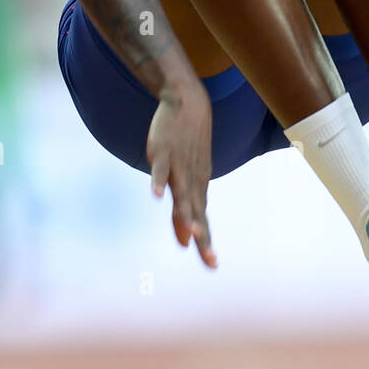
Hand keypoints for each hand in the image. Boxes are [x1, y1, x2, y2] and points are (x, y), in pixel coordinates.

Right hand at [147, 78, 216, 266]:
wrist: (188, 102)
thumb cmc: (189, 146)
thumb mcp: (188, 179)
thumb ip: (184, 212)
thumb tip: (185, 242)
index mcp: (197, 187)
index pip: (202, 220)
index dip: (206, 242)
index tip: (213, 266)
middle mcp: (191, 179)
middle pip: (196, 211)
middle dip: (202, 236)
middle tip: (210, 259)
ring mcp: (177, 165)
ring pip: (182, 192)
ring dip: (186, 213)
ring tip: (192, 234)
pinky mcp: (162, 150)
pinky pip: (159, 169)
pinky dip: (158, 182)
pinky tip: (156, 196)